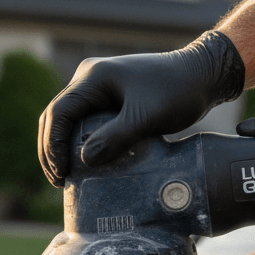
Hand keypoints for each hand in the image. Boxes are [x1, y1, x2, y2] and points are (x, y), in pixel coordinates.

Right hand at [37, 30, 244, 184]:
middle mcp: (88, 79)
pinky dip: (76, 143)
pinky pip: (82, 122)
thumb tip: (85, 159)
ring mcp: (97, 88)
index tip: (60, 172)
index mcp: (92, 78)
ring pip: (66, 120)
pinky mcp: (107, 98)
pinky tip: (81, 163)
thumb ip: (116, 137)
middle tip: (58, 180)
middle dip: (51, 150)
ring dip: (61, 147)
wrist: (203, 74)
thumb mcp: (147, 116)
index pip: (58, 113)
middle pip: (55, 116)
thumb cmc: (178, 91)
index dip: (53, 145)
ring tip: (65, 177)